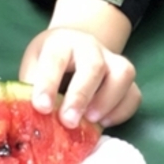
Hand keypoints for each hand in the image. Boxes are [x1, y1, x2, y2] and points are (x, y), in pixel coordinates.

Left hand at [20, 0, 139, 131]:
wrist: (73, 45)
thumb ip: (31, 88)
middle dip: (81, 95)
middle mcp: (90, 47)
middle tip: (68, 121)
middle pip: (93, 65)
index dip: (48, 83)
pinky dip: (122, 111)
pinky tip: (104, 122)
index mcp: (61, 42)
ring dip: (108, 100)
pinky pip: (134, 94)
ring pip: (122, 74)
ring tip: (91, 120)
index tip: (41, 107)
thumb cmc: (48, 61)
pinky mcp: (126, 79)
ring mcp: (112, 60)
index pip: (55, 58)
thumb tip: (30, 119)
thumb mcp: (33, 66)